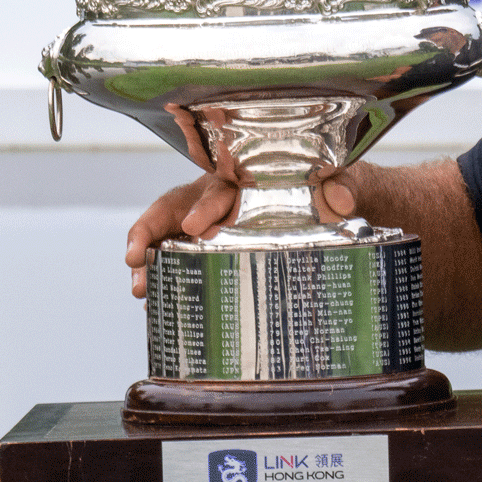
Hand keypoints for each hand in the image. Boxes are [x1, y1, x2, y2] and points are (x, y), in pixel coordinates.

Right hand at [122, 160, 359, 295]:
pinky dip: (165, 278)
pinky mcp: (212, 247)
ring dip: (149, 261)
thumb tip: (340, 198)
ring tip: (140, 289)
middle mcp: (219, 199)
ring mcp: (211, 225)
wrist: (341, 204)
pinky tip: (156, 302)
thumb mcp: (344, 183)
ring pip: (167, 236)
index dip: (203, 208)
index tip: (194, 228)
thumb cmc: (336, 188)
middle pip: (174, 210)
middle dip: (149, 233)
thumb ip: (342, 187)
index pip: (217, 189)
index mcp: (246, 179)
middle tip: (137, 262)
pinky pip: (179, 259)